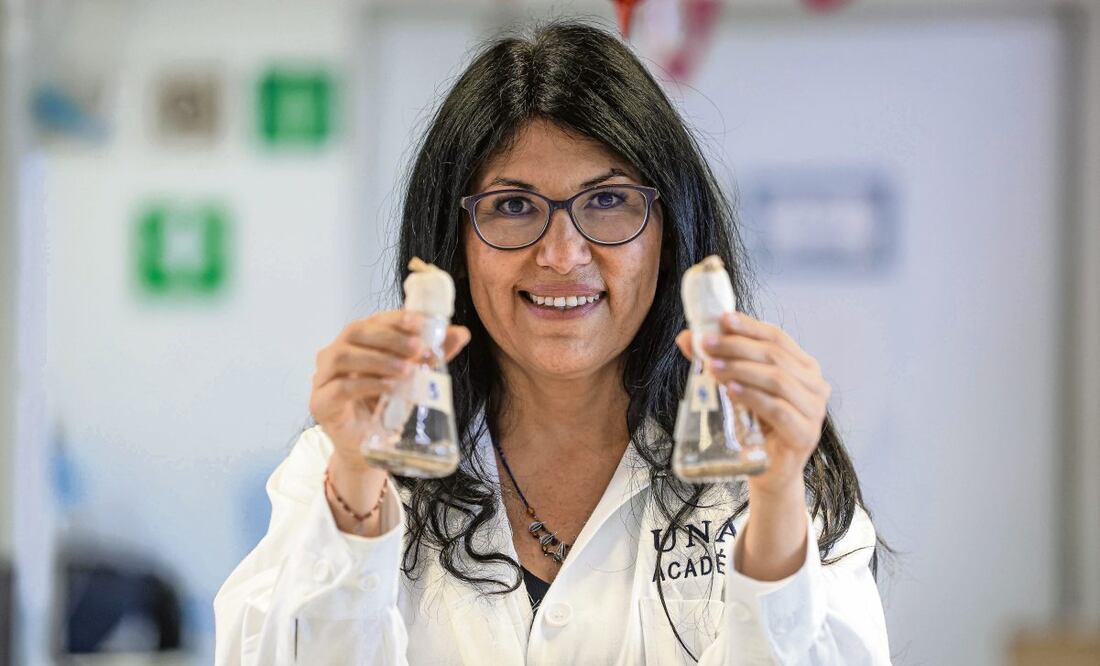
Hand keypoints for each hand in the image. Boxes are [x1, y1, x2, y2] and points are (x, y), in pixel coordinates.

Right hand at [310, 311, 471, 470]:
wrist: (367, 447)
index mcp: (356, 342)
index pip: (373, 320)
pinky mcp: (321, 403)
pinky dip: (367, 384)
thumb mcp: (414, 376)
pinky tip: (389, 386)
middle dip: (390, 337)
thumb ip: (433, 354)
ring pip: (343, 356)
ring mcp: (323, 378)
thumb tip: (461, 333)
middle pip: (356, 332)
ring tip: (407, 369)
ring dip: (378, 359)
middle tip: (418, 348)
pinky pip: (340, 388)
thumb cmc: (385, 407)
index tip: (421, 323)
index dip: (396, 319)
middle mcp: (334, 354)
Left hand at [676, 312, 830, 499]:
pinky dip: (753, 397)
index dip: (749, 326)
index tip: (722, 319)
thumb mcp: (737, 388)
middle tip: (706, 345)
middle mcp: (816, 384)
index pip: (777, 337)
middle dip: (737, 347)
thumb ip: (717, 361)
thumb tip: (687, 337)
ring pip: (777, 379)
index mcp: (804, 367)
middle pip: (774, 356)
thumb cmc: (755, 427)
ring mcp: (814, 411)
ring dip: (741, 370)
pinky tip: (731, 391)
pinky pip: (778, 409)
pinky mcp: (805, 434)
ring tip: (712, 368)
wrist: (768, 472)